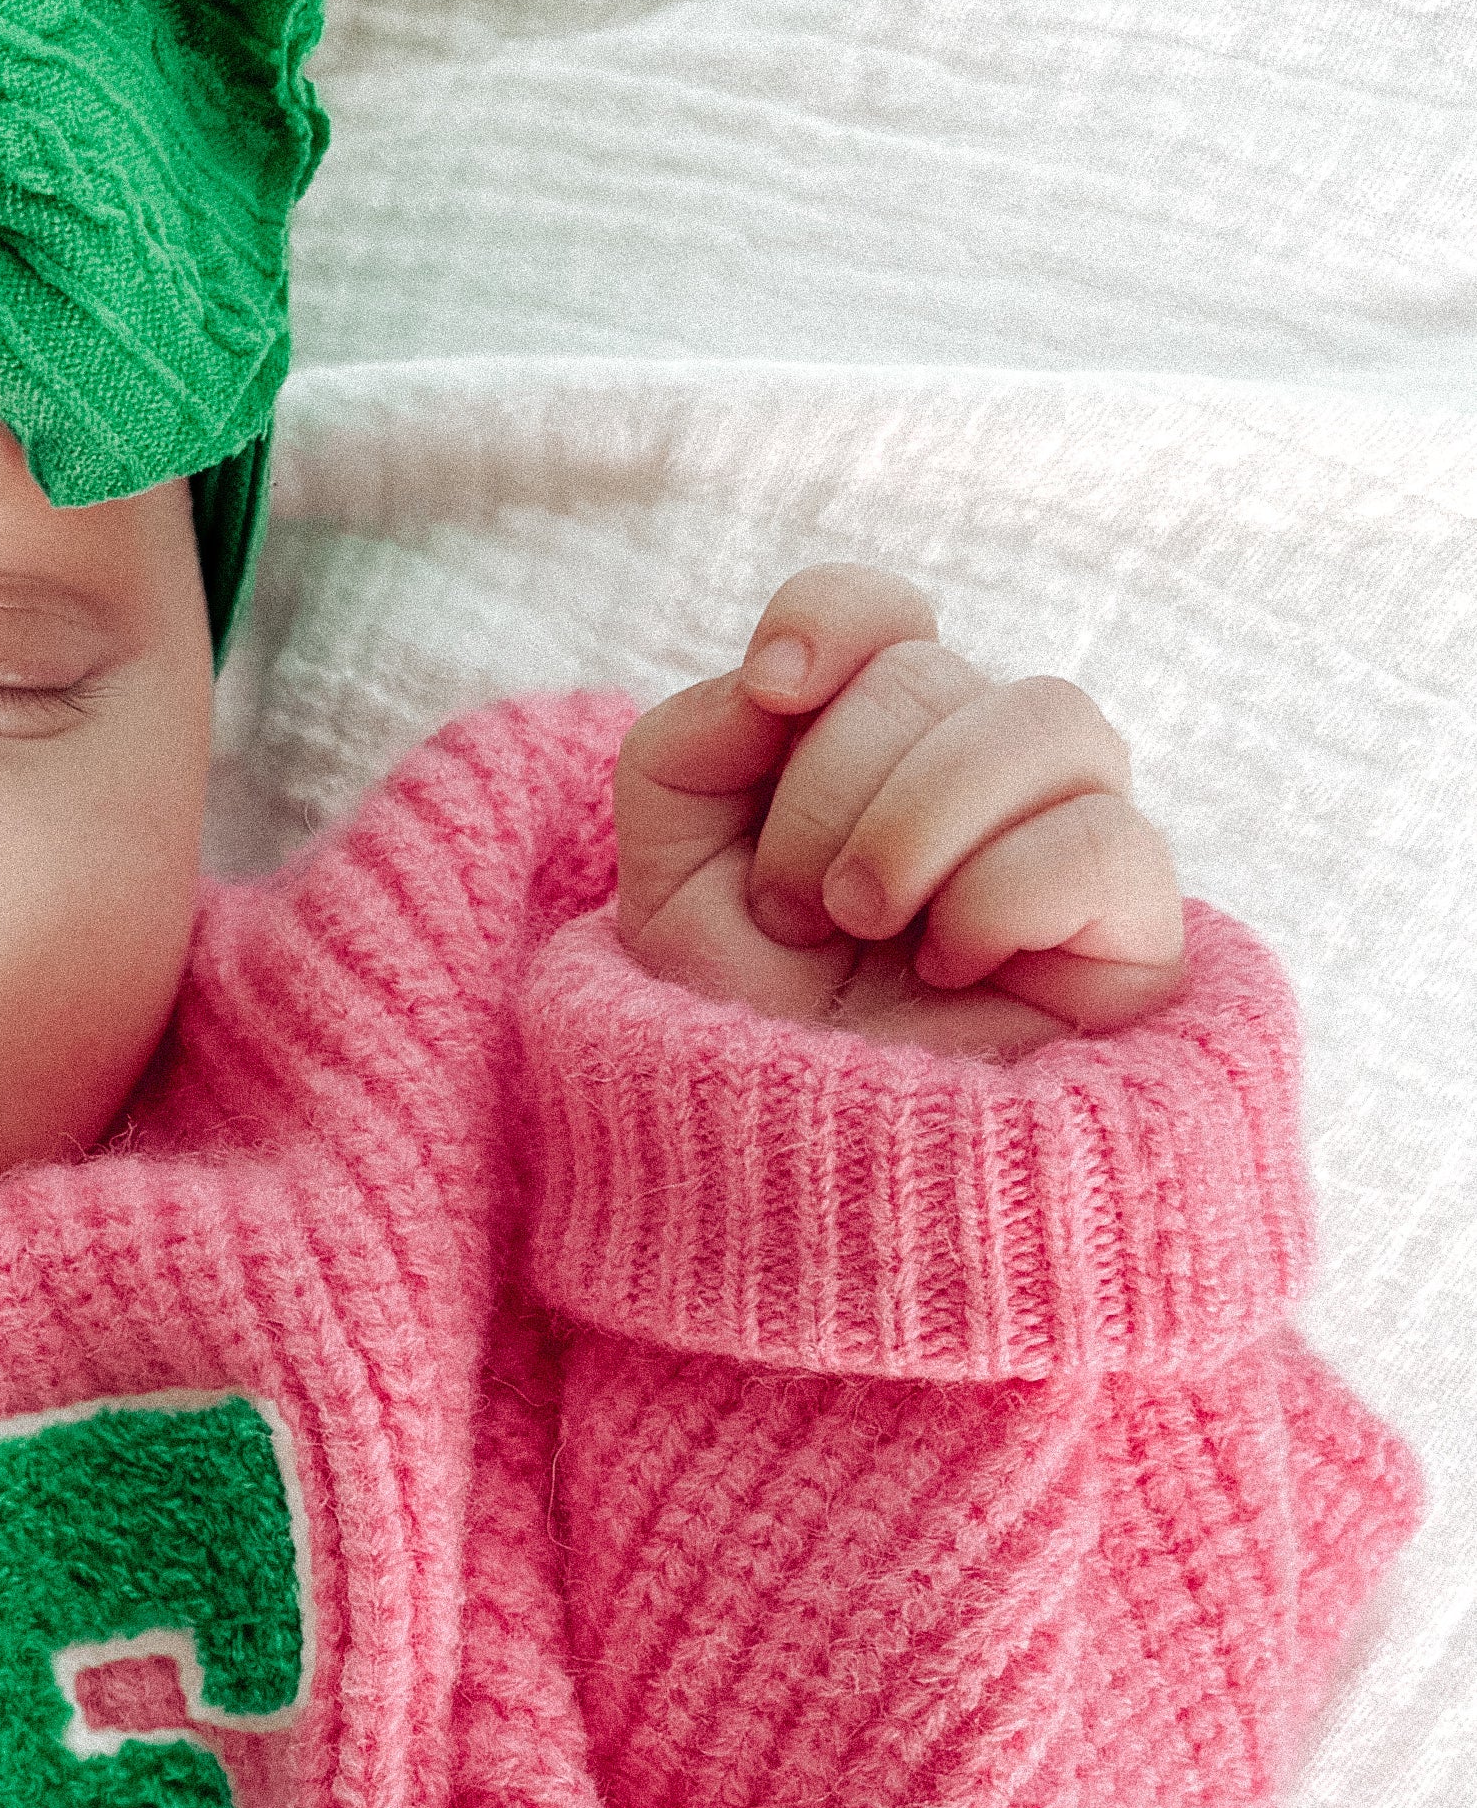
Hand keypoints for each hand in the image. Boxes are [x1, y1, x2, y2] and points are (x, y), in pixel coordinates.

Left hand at [615, 568, 1185, 1053]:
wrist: (810, 1195)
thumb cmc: (745, 1042)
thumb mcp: (667, 892)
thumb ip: (686, 754)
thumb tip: (777, 678)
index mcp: (870, 753)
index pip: (883, 613)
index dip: (833, 615)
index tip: (774, 686)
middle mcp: (983, 776)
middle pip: (935, 670)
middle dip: (831, 787)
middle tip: (795, 911)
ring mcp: (1072, 841)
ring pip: (1049, 717)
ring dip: (921, 818)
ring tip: (867, 925)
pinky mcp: (1141, 932)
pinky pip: (1105, 841)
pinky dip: (1003, 896)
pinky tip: (954, 967)